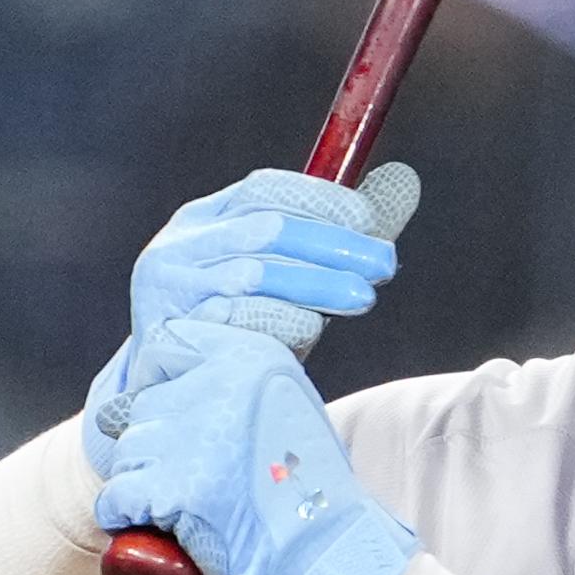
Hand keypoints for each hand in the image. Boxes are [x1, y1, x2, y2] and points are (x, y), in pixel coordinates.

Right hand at [83, 162, 419, 474]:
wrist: (182, 394)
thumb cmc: (244, 325)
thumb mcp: (288, 273)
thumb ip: (339, 231)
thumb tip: (403, 180)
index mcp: (205, 219)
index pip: (263, 189)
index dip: (319, 198)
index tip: (368, 217)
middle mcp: (180, 248)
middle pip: (264, 230)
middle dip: (332, 245)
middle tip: (383, 264)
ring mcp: (172, 293)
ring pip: (253, 276)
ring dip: (315, 284)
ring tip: (362, 296)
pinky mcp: (170, 338)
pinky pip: (235, 324)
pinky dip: (280, 321)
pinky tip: (312, 326)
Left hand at [90, 318, 422, 574]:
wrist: (328, 554)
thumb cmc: (310, 489)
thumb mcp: (285, 404)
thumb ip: (234, 383)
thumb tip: (160, 379)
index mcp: (251, 356)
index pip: (165, 346)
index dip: (161, 385)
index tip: (175, 416)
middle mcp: (220, 384)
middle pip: (143, 407)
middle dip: (157, 445)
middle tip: (198, 478)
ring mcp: (193, 437)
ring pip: (126, 451)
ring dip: (145, 482)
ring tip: (189, 505)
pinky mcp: (173, 488)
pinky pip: (117, 496)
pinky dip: (128, 516)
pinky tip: (161, 525)